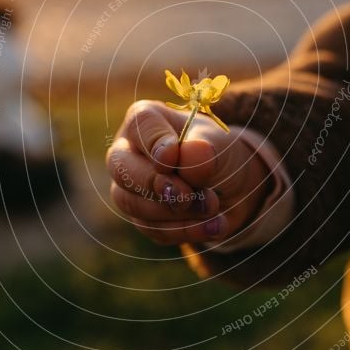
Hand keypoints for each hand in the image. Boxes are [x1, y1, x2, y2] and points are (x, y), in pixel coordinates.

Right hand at [106, 100, 270, 244]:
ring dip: (175, 211)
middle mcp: (129, 151)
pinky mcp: (141, 218)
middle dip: (155, 184)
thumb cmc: (216, 151)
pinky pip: (153, 229)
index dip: (153, 143)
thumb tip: (189, 157)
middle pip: (120, 166)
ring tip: (214, 207)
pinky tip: (214, 225)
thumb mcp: (219, 143)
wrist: (229, 184)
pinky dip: (186, 229)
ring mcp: (129, 187)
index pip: (139, 125)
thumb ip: (203, 147)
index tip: (171, 158)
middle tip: (188, 195)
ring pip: (131, 202)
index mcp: (147, 120)